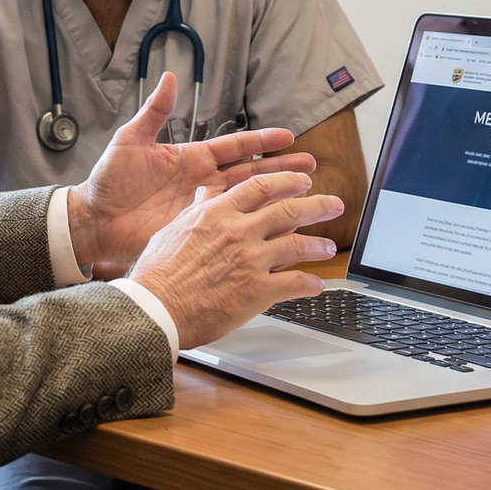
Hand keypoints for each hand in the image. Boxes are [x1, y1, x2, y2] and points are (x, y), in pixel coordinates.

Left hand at [65, 73, 322, 271]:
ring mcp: (201, 207)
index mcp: (191, 158)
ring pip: (247, 199)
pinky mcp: (196, 230)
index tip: (288, 137)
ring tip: (305, 192)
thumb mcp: (130, 141)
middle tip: (310, 165)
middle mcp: (201, 181)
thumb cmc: (109, 181)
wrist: (94, 220)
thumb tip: (169, 77)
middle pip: (251, 172)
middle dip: (281, 168)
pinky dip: (254, 224)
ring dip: (275, 195)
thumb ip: (154, 112)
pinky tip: (274, 227)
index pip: (235, 146)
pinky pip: (231, 225)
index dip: (261, 141)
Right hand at [129, 176, 340, 348]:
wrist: (156, 309)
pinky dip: (310, 284)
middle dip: (317, 205)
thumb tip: (206, 193)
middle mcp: (238, 232)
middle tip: (334, 204)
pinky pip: (294, 284)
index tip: (302, 180)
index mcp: (217, 213)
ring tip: (329, 246)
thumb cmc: (158, 274)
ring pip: (297, 245)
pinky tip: (316, 285)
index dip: (287, 181)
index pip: (261, 187)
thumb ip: (197, 209)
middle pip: (288, 210)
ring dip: (318, 245)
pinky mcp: (258, 291)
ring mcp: (250, 260)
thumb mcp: (173, 228)